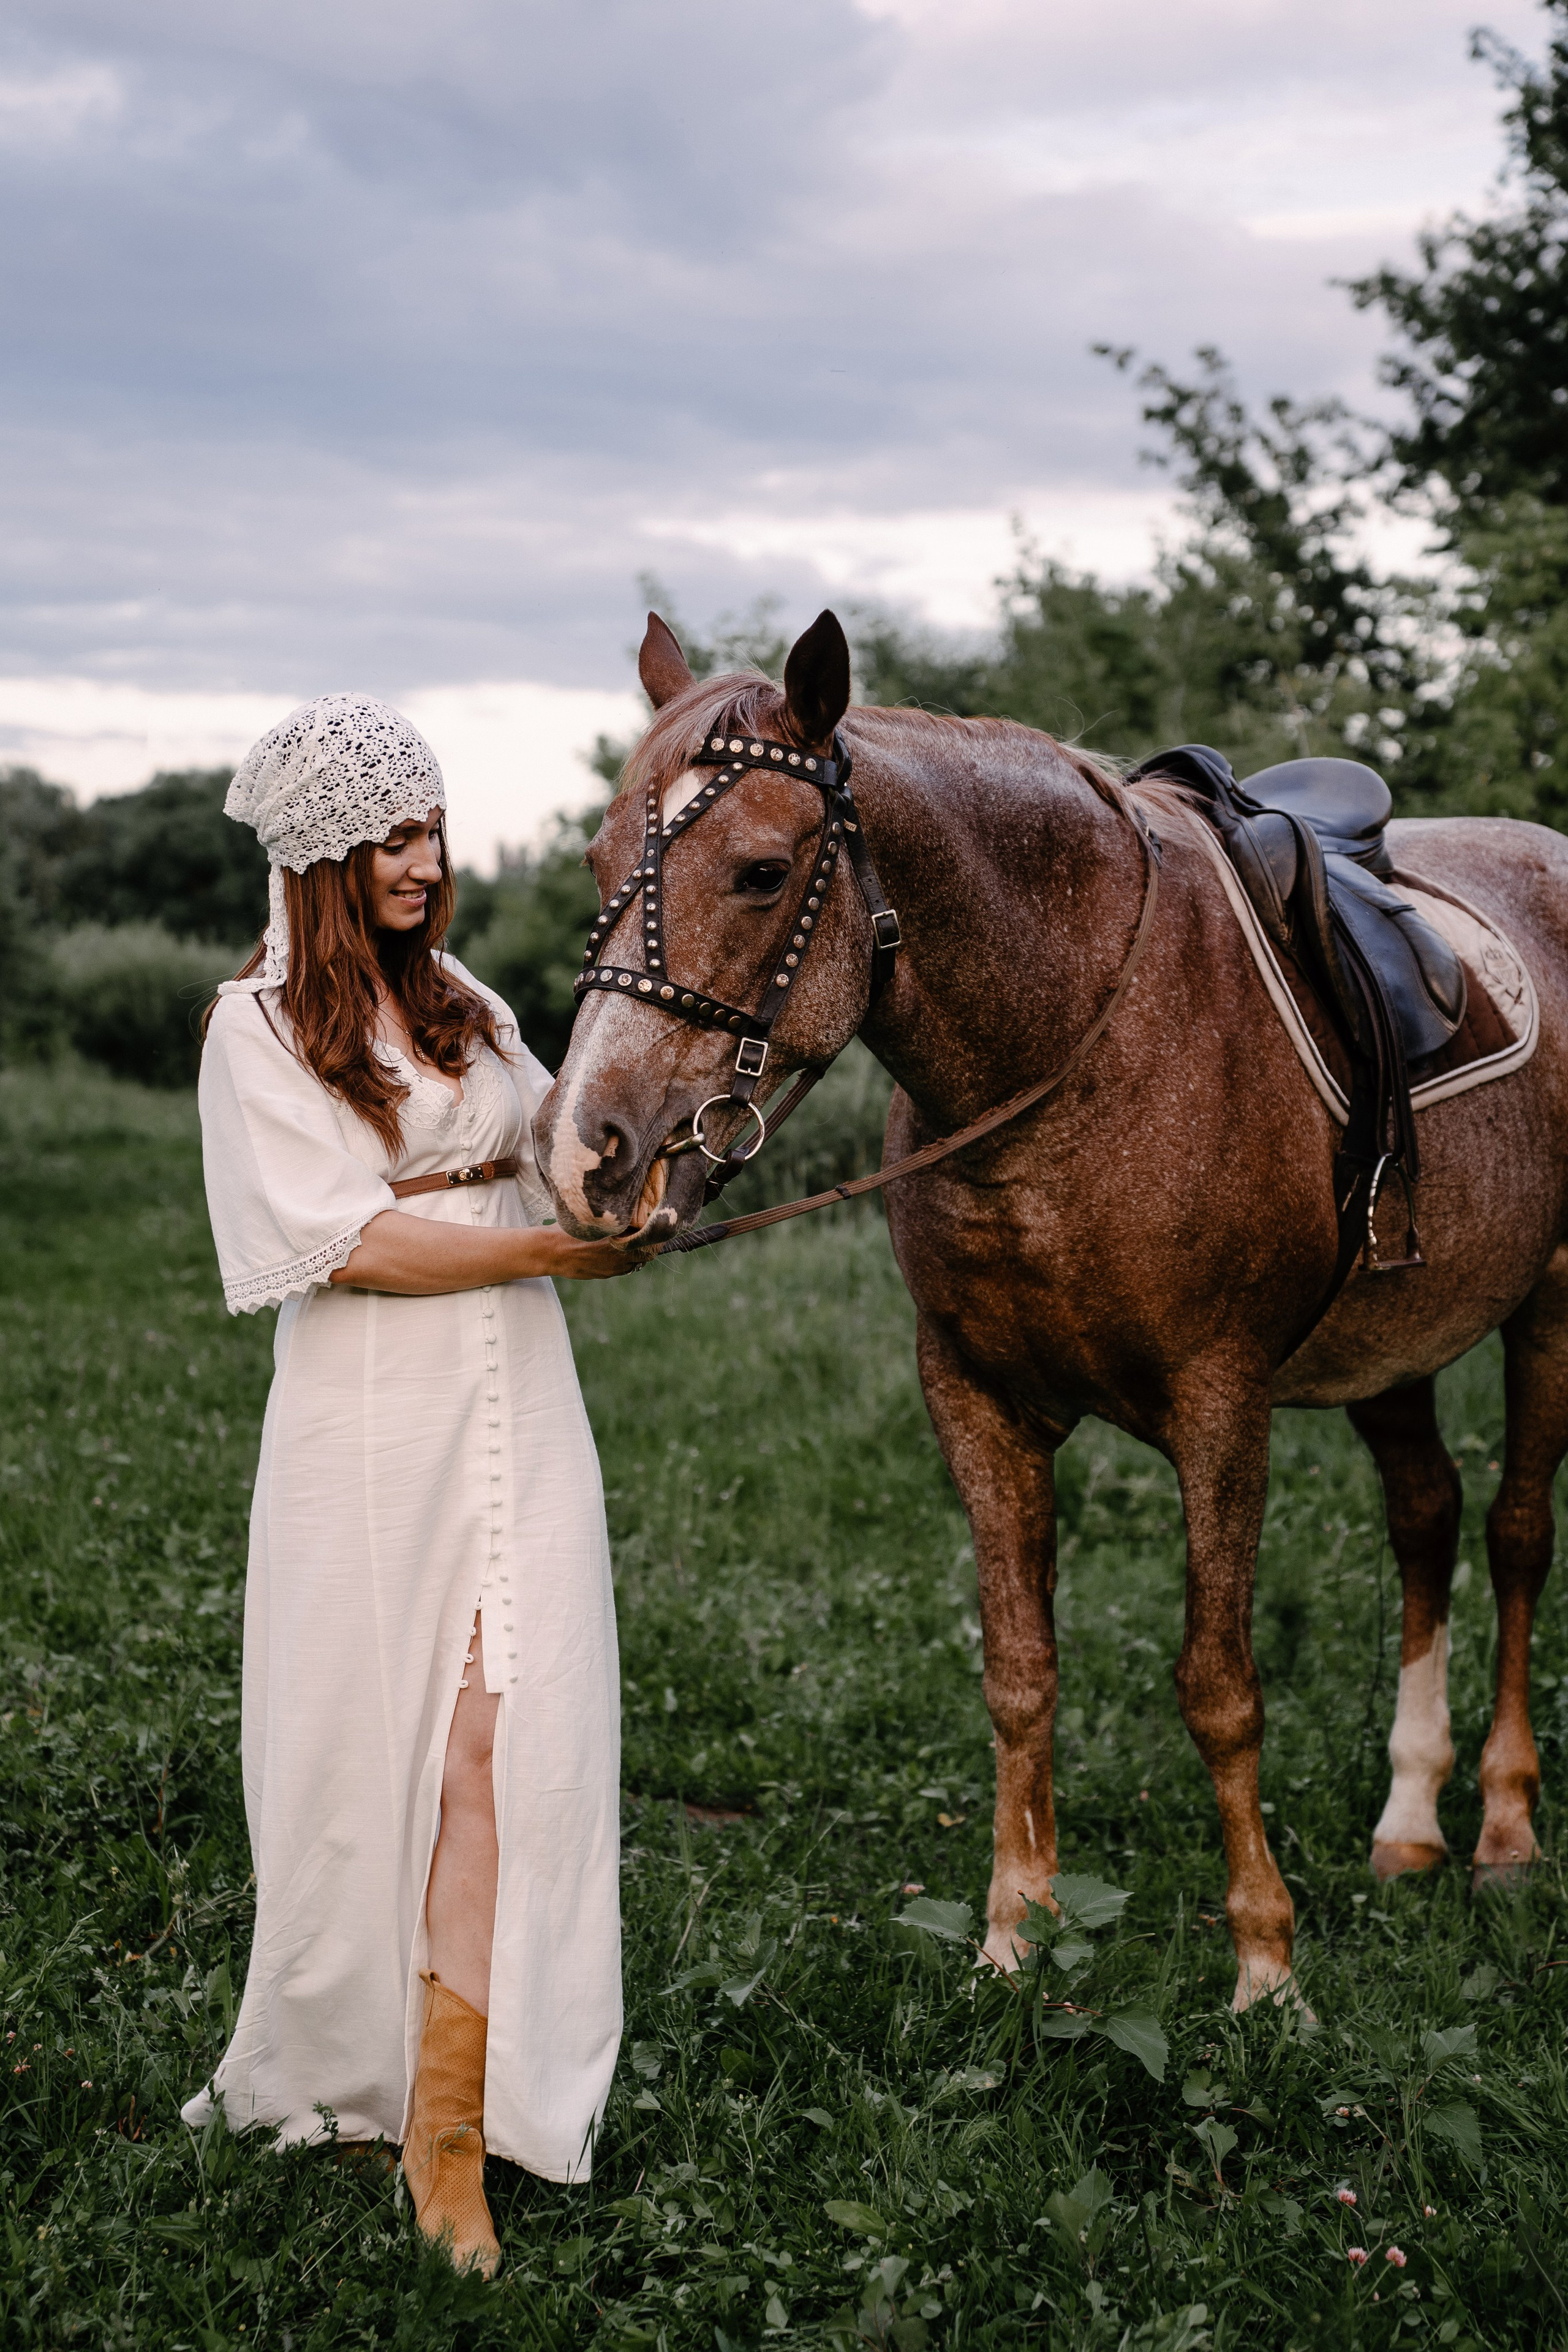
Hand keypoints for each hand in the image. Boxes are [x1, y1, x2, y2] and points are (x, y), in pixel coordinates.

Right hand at [535, 1206, 678, 1279]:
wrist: (551, 1252)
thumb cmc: (570, 1231)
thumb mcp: (595, 1220)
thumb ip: (615, 1221)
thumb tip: (632, 1216)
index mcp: (618, 1242)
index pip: (649, 1242)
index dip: (656, 1236)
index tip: (658, 1227)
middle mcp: (618, 1258)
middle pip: (646, 1255)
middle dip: (649, 1246)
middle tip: (650, 1235)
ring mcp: (611, 1269)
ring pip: (634, 1263)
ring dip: (636, 1254)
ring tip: (633, 1242)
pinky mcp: (604, 1275)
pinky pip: (621, 1268)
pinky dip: (624, 1260)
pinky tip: (617, 1251)